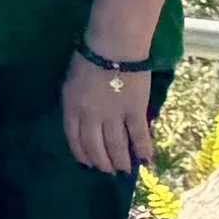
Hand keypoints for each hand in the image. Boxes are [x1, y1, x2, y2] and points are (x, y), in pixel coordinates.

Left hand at [63, 53, 153, 172]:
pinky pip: (139, 136)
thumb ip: (76, 103)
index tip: (87, 162)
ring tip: (124, 171)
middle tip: (108, 171)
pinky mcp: (134, 111)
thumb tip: (84, 121)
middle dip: (101, 162)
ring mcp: (113, 115)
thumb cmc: (90, 58)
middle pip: (95, 146)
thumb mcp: (72, 82)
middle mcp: (90, 115)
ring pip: (116, 146)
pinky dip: (143, 150)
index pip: (74, 137)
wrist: (114, 47)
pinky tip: (146, 161)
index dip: (81, 153)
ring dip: (120, 161)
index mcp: (72, 106)